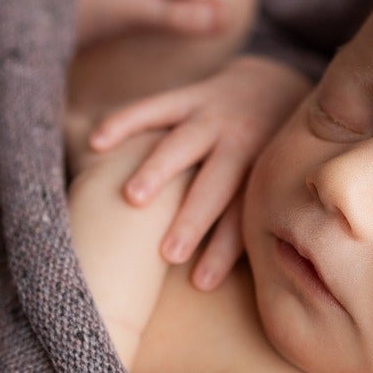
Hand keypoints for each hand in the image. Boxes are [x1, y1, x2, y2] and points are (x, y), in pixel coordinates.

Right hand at [88, 55, 313, 289]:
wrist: (275, 84)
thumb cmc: (264, 158)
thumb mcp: (271, 184)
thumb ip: (248, 222)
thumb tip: (223, 288)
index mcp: (260, 172)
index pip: (240, 217)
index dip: (222, 250)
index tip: (201, 283)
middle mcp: (239, 143)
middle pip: (214, 184)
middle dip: (192, 218)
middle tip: (169, 253)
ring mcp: (213, 116)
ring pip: (183, 144)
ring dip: (158, 170)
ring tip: (133, 198)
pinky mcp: (189, 95)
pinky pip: (154, 106)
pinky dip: (125, 122)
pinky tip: (97, 142)